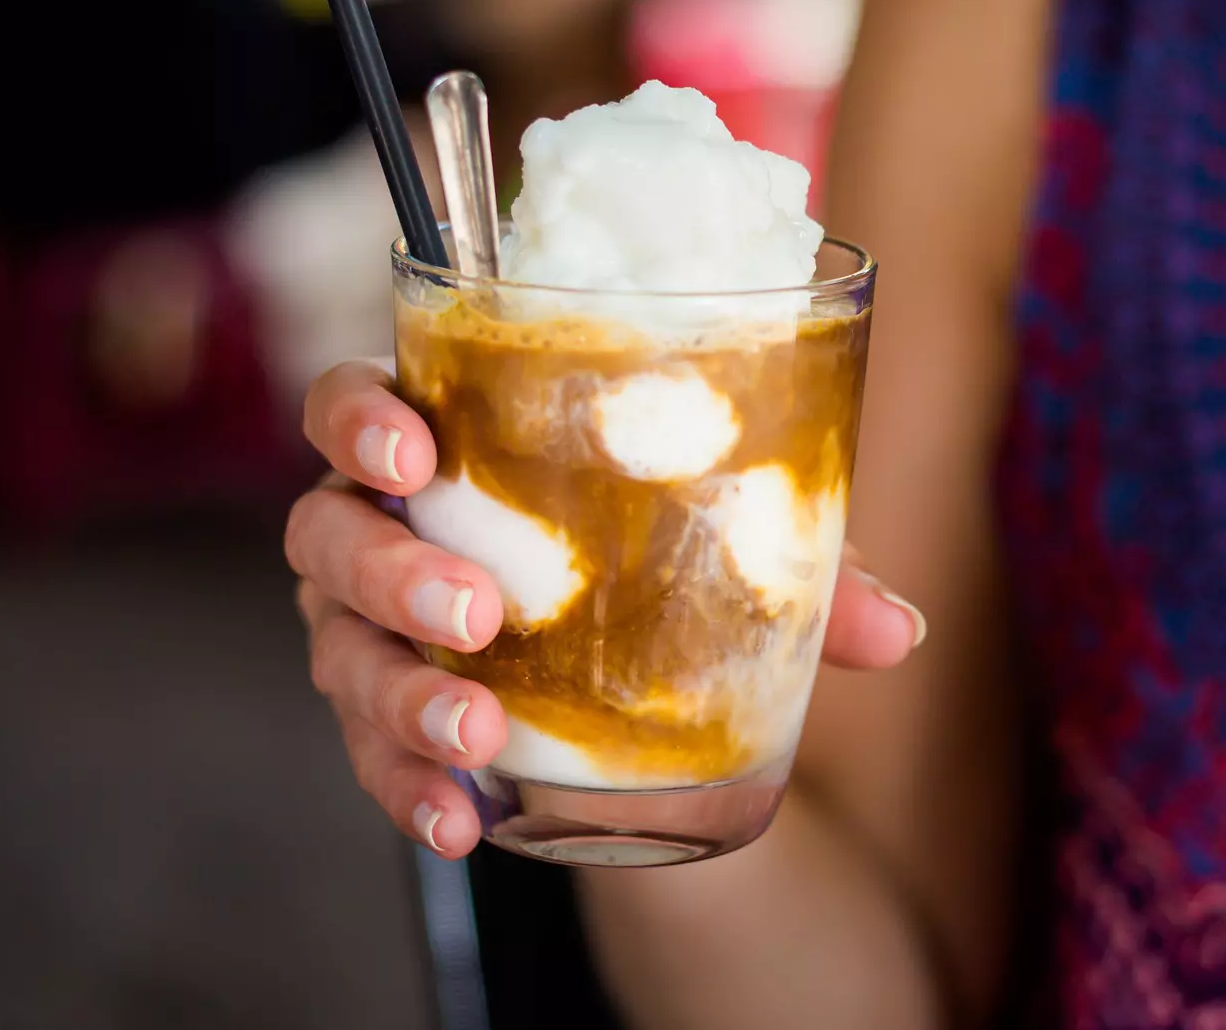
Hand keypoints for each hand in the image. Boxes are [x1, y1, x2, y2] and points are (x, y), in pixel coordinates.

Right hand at [285, 361, 927, 856]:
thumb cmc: (650, 551)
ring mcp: (367, 625)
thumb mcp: (725, 547)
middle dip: (390, 569)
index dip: (359, 418)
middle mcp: (380, 527)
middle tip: (477, 613)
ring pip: (340, 651)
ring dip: (402, 694)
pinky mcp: (383, 713)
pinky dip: (410, 787)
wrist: (619, 668)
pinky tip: (461, 822)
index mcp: (444, 446)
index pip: (352, 403)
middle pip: (328, 531)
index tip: (413, 451)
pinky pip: (369, 752)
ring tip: (478, 735)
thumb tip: (897, 629)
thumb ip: (802, 568)